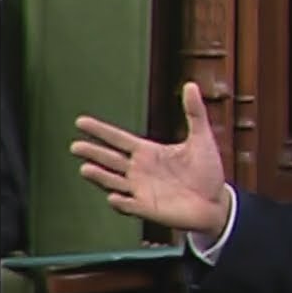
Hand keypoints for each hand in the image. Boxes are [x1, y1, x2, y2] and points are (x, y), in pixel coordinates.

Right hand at [70, 82, 230, 238]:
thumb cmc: (207, 170)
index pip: (119, 139)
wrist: (216, 201)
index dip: (100, 131)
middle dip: (93, 152)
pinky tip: (113, 196)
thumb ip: (195, 113)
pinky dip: (120, 201)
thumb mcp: (202, 138)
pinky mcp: (147, 208)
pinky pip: (129, 205)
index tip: (80, 122)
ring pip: (113, 182)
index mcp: (149, 152)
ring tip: (85, 168)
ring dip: (100, 176)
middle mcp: (140, 170)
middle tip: (75, 146)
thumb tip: (190, 85)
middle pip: (110, 159)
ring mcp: (141, 190)